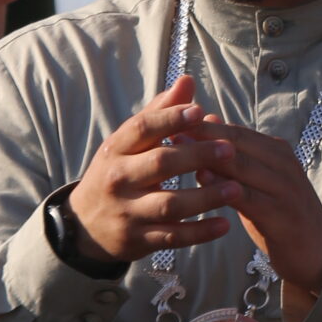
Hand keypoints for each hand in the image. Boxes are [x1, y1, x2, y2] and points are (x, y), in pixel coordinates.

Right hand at [68, 78, 237, 263]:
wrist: (85, 227)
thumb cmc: (118, 173)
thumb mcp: (129, 143)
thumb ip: (159, 113)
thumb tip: (187, 81)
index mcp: (116, 149)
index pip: (142, 128)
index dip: (170, 118)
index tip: (199, 111)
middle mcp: (119, 180)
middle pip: (160, 164)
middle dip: (197, 155)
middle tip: (229, 149)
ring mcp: (127, 212)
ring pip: (169, 205)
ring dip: (205, 197)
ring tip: (236, 188)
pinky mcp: (137, 240)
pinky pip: (172, 237)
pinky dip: (199, 233)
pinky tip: (225, 224)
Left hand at [192, 128, 321, 321]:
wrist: (317, 249)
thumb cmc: (280, 212)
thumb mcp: (259, 179)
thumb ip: (236, 154)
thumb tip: (208, 120)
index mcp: (276, 152)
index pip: (237, 132)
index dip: (205, 126)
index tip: (174, 120)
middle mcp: (282, 164)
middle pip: (238, 144)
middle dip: (203, 136)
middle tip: (170, 130)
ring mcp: (284, 188)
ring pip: (242, 166)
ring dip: (209, 157)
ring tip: (180, 151)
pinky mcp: (281, 214)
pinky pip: (248, 197)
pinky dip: (224, 187)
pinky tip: (203, 183)